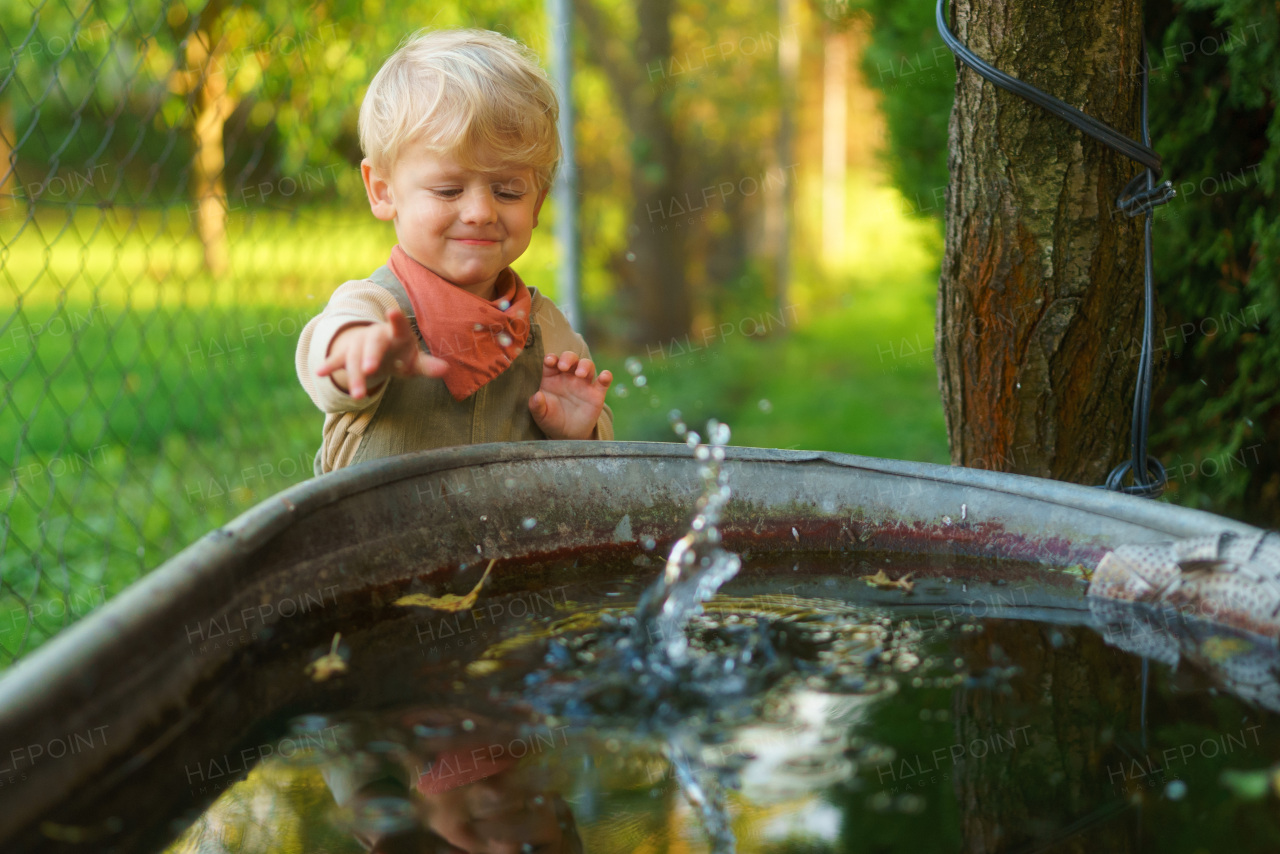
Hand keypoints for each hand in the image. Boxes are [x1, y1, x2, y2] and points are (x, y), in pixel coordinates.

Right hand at [317, 308, 447, 397]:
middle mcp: (376, 335)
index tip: (393, 311)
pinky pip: (338, 358)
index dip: (396, 321)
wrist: (378, 347)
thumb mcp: (415, 361)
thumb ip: (428, 365)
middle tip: (370, 370)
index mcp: (397, 335)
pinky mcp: (347, 352)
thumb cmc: (401, 354)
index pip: (399, 327)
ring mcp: (360, 343)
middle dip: (370, 356)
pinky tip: (320, 372)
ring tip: (357, 396)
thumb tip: (446, 369)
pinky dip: (330, 365)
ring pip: (355, 357)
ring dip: (355, 376)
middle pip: (372, 343)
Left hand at [529, 351, 612, 438]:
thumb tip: (537, 396)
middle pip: (570, 358)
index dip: (551, 358)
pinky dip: (606, 376)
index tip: (549, 361)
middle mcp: (568, 376)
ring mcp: (583, 383)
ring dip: (585, 365)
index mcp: (552, 377)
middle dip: (568, 358)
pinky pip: (603, 382)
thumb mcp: (540, 415)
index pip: (552, 362)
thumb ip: (536, 406)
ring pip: (587, 365)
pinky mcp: (596, 394)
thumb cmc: (552, 420)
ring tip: (580, 374)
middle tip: (564, 366)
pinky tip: (605, 376)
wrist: (568, 435)